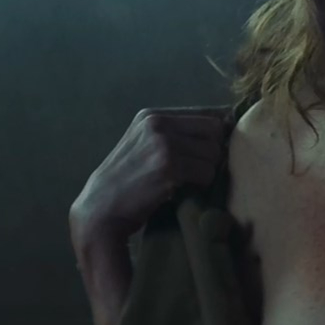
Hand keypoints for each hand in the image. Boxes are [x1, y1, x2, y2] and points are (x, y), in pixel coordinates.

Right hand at [69, 106, 230, 255]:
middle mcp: (157, 123)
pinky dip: (201, 185)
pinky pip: (207, 172)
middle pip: (215, 130)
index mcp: (152, 115)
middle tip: (197, 172)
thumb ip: (175, 134)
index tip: (206, 155)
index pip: (207, 113)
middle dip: (211, 153)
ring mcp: (162, 143)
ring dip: (207, 171)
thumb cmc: (127, 183)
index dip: (214, 136)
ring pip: (214, 152)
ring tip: (186, 182)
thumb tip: (224, 127)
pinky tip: (182, 191)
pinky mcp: (168, 166)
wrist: (100, 211)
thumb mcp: (145, 146)